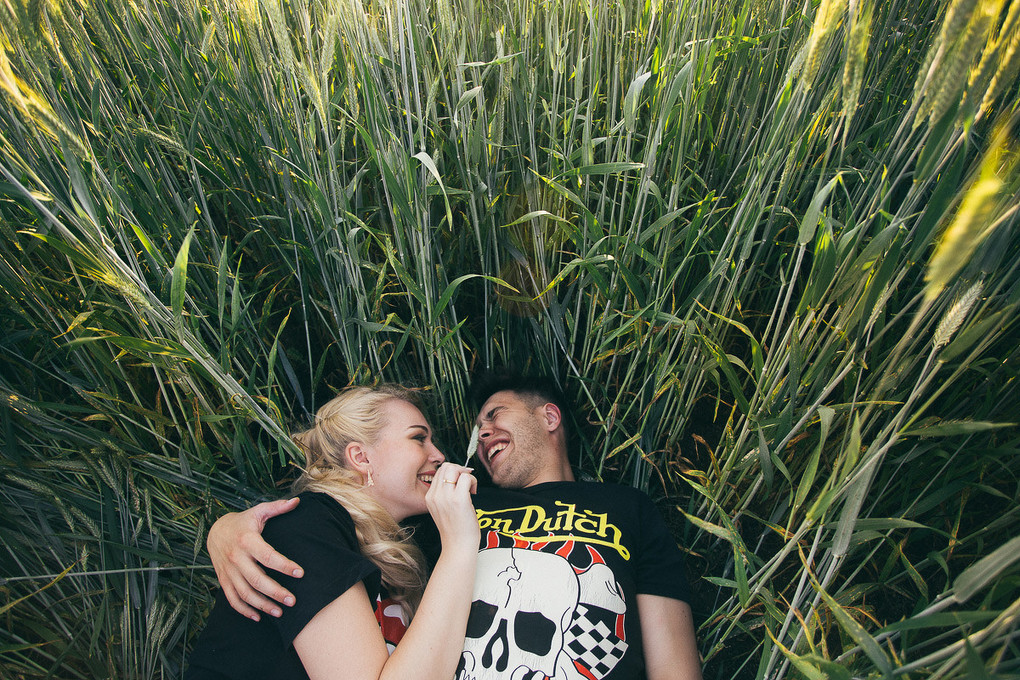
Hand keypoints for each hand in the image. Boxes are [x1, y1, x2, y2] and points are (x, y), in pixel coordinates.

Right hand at [207, 497, 304, 620]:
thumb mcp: (258, 511)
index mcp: (247, 541)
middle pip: (257, 580)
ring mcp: (228, 571)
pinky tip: (258, 617)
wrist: (215, 531)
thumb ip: (277, 507)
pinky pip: (232, 599)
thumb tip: (297, 502)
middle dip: (275, 593)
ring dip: (262, 605)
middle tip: (292, 601)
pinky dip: (244, 610)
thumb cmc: (243, 522)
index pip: (268, 556)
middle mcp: (236, 558)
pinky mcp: (223, 580)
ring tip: (280, 613)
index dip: (284, 566)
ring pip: (245, 593)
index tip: (300, 573)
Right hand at [425, 462, 478, 554]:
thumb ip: (445, 494)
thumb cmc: (455, 529)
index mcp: (429, 497)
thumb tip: (459, 475)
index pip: (439, 472)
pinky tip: (474, 492)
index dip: (453, 473)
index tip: (461, 483)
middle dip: (459, 470)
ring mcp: (446, 497)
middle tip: (467, 483)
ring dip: (466, 475)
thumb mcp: (442, 509)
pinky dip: (473, 481)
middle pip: (446, 467)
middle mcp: (435, 495)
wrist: (458, 546)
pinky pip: (467, 478)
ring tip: (470, 488)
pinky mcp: (459, 500)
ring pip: (455, 469)